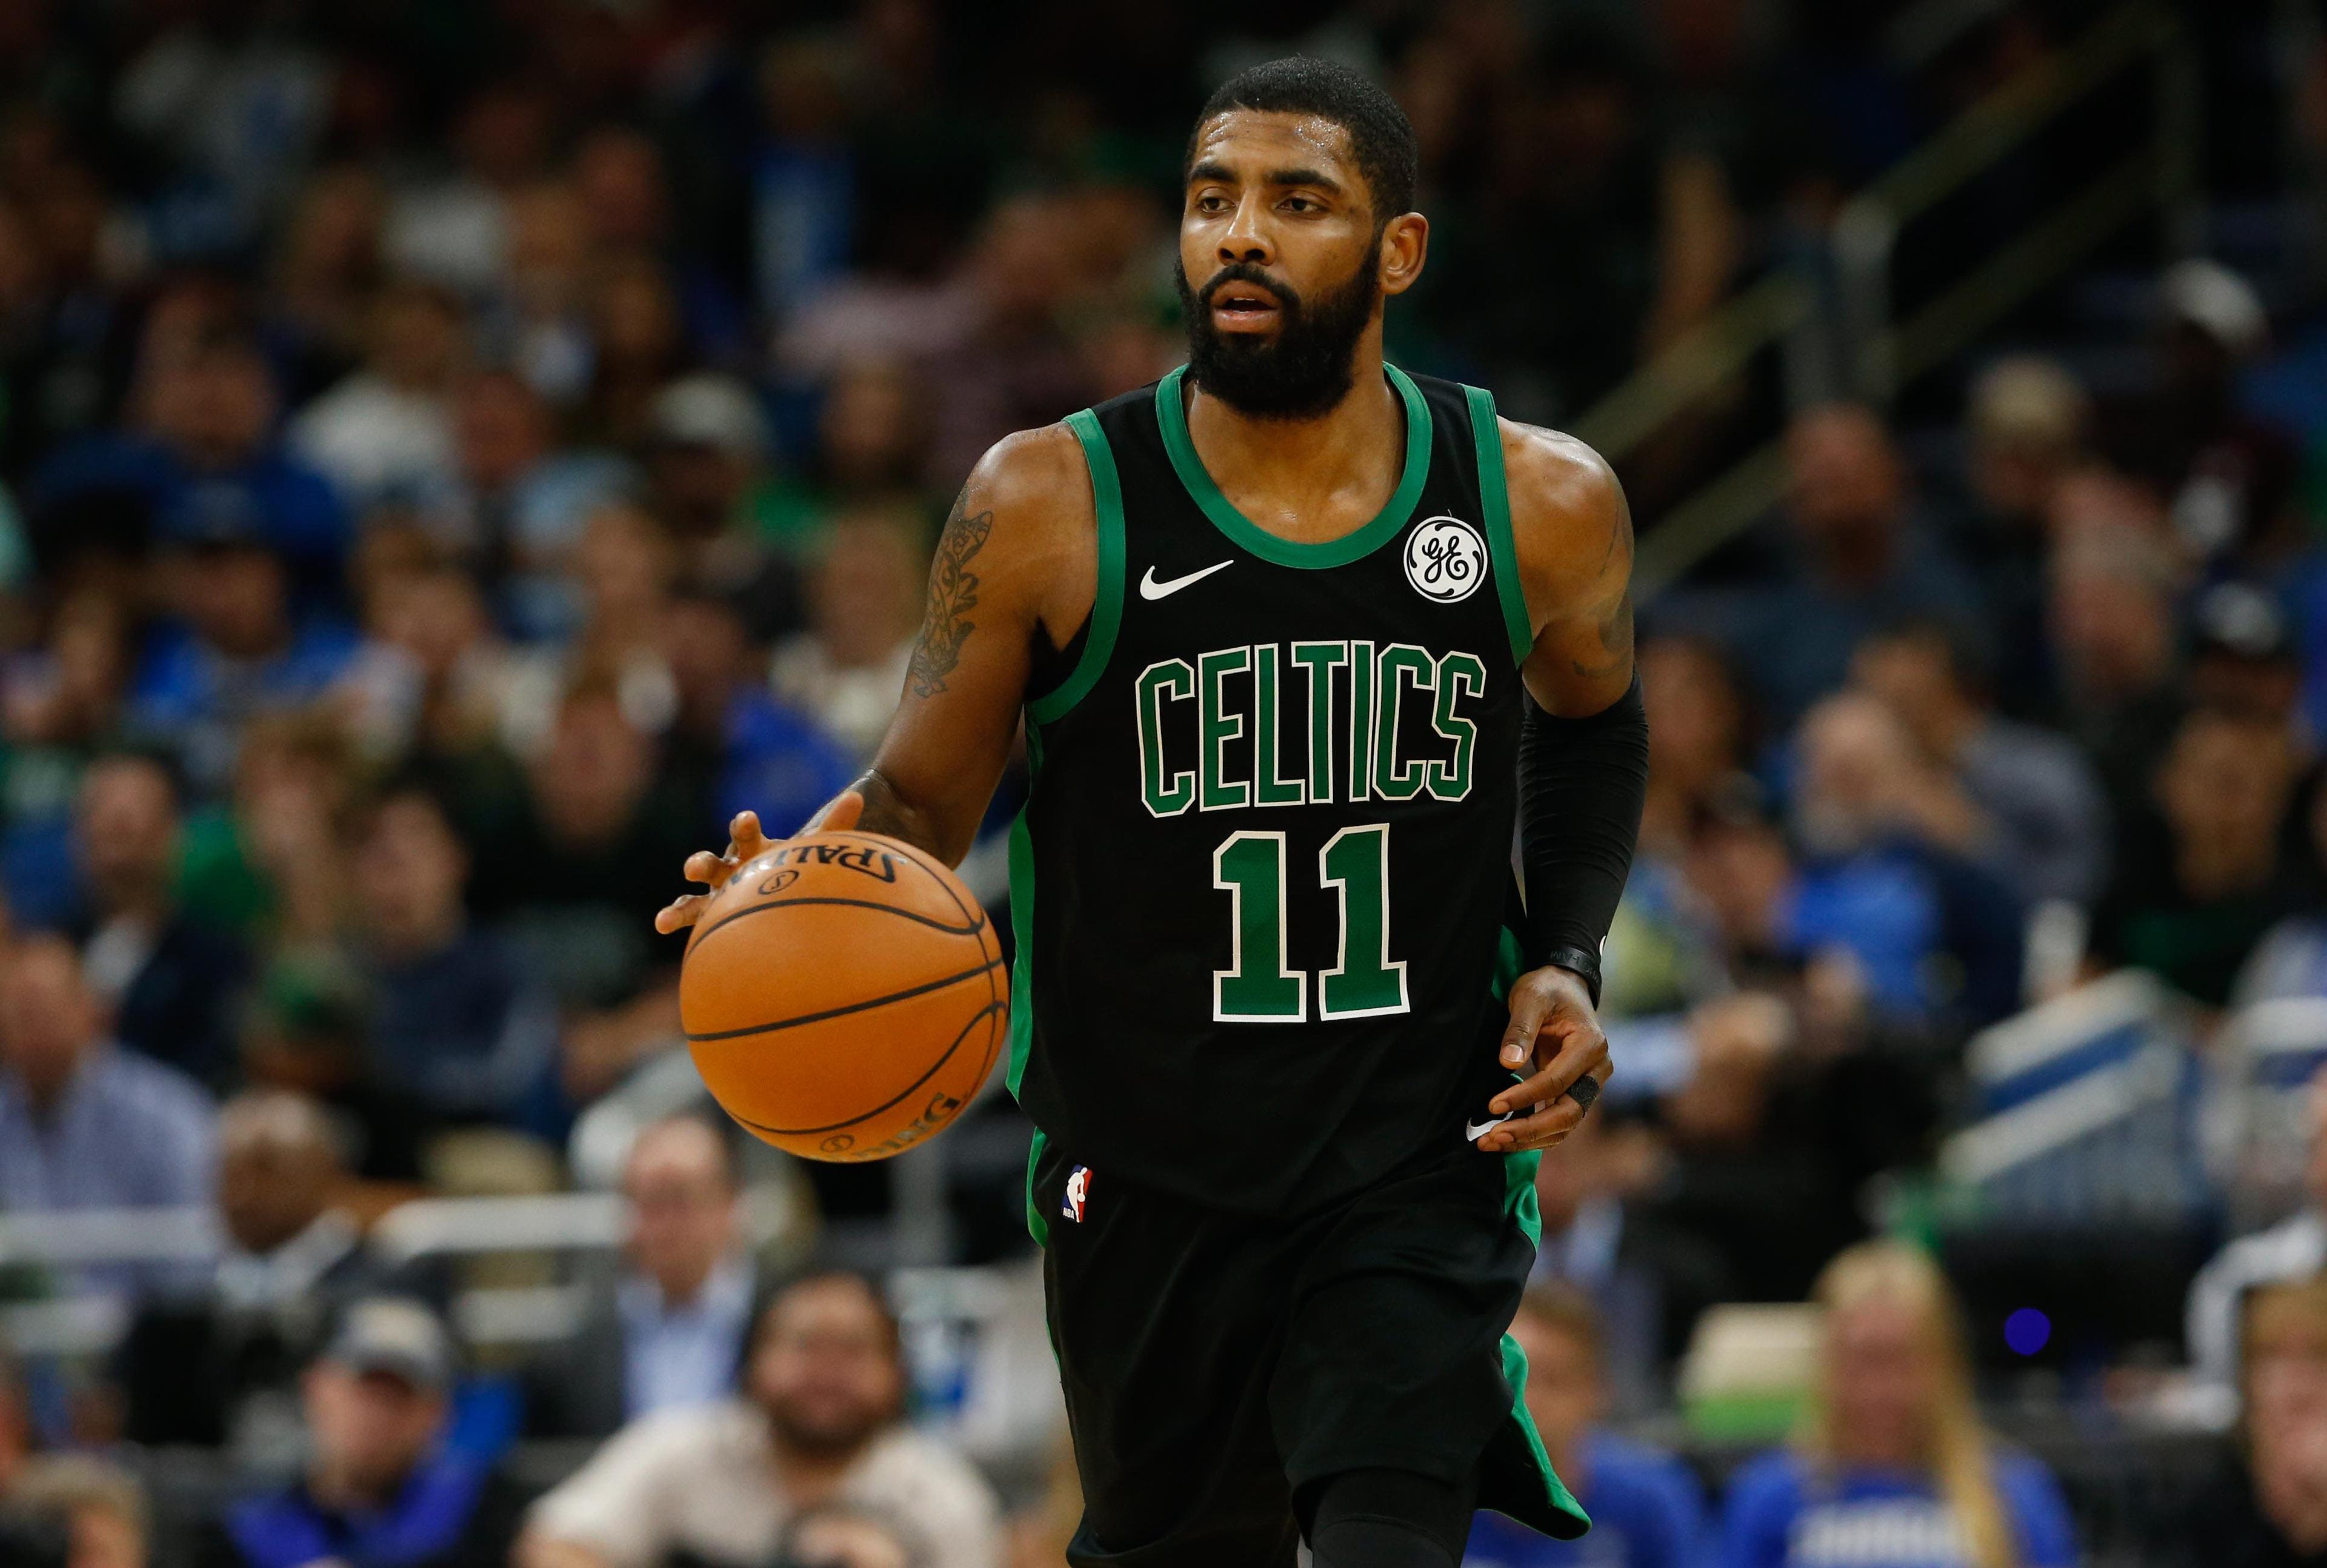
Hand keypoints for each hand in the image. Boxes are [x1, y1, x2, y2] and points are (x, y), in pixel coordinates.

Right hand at [651, 792, 863, 934]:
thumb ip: (833, 824)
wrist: (784, 885)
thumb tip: (857, 796)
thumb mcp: (814, 847)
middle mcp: (728, 868)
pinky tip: (660, 926)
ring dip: (679, 905)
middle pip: (714, 864)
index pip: (745, 834)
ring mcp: (715, 893)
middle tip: (692, 867)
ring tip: (663, 920)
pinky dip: (675, 920)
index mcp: (751, 848)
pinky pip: (691, 919)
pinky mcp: (710, 915)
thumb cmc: (795, 864)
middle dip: (702, 863)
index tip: (746, 819)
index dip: (744, 827)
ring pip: (693, 898)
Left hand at [1476, 965, 1609, 1152]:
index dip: (1524, 1096)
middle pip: (1568, 1113)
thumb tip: (1508, 1063)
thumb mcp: (1529, 997)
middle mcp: (1597, 1070)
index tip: (1492, 1106)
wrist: (1564, 986)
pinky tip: (1505, 1138)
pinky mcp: (1576, 1092)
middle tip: (1492, 1138)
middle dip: (1529, 1130)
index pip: (1557, 1082)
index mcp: (1590, 1045)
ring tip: (1491, 1143)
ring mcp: (1589, 1084)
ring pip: (1565, 1124)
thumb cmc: (1547, 988)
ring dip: (1530, 1139)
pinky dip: (1534, 1133)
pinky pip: (1558, 1121)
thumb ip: (1520, 1029)